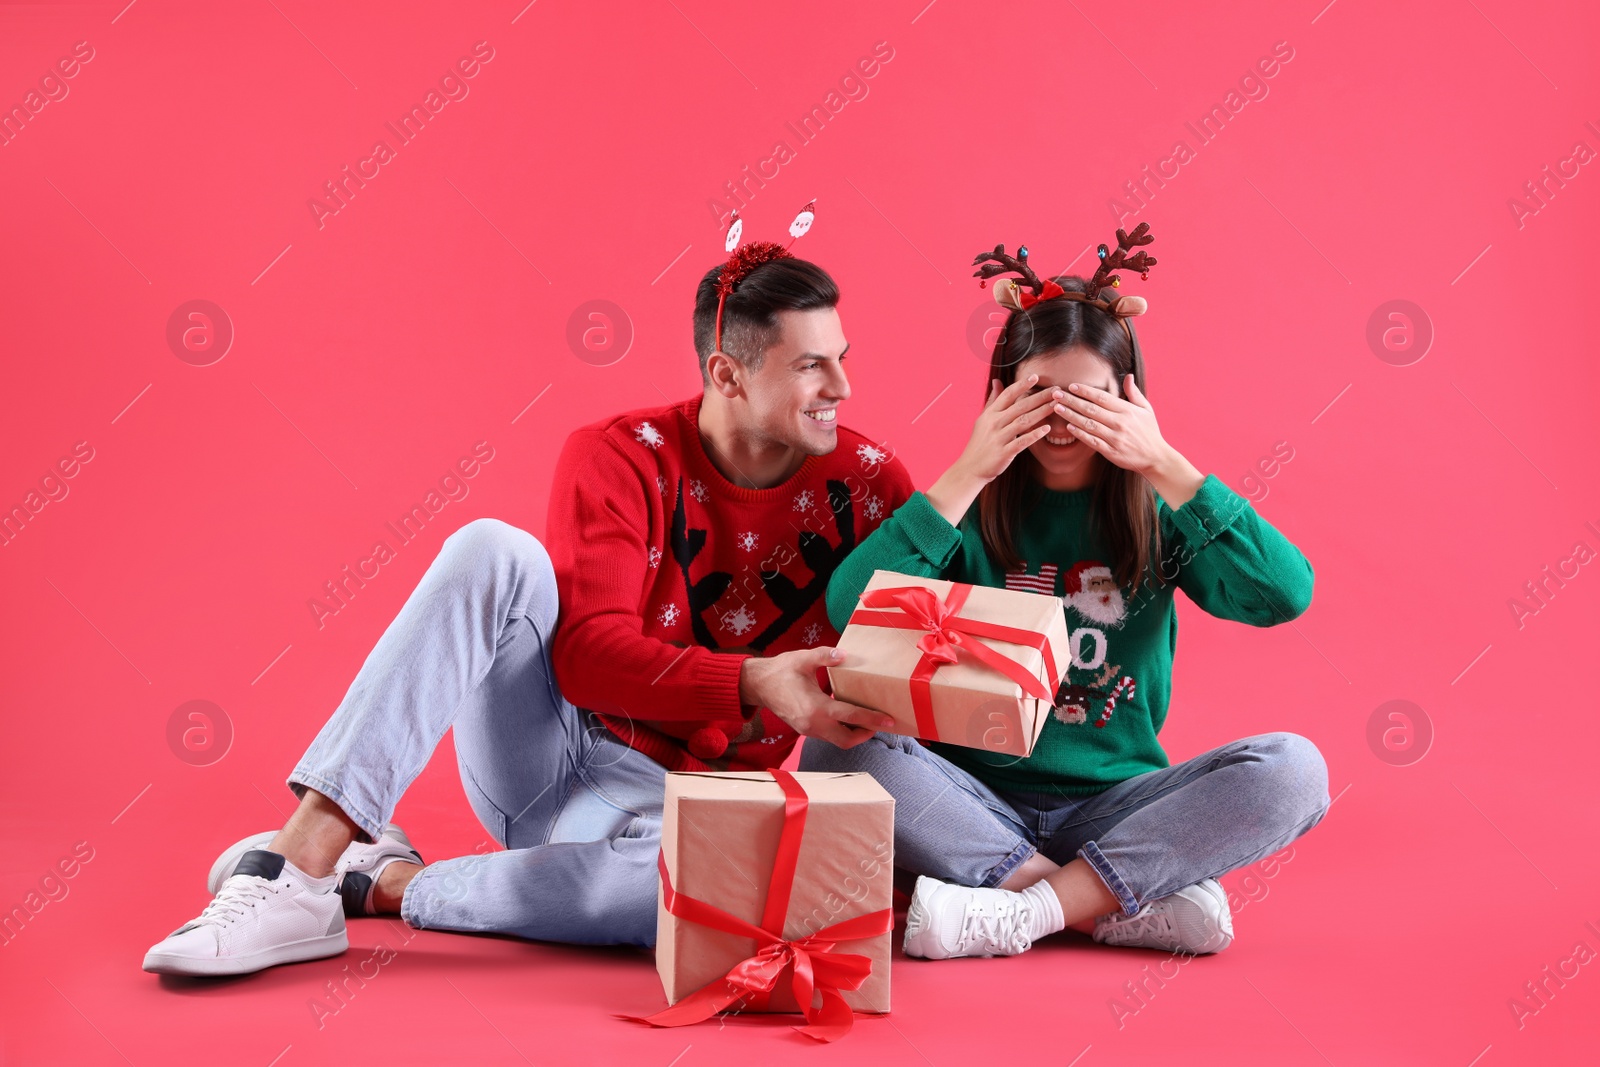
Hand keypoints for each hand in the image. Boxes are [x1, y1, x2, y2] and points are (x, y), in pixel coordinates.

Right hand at [739, 647, 896, 748]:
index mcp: (815, 707)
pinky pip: (829, 736)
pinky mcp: (805, 730)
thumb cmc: (780, 670)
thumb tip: (845, 655)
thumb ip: (824, 655)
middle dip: (866, 734)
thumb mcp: (803, 658)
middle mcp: (813, 724)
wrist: (757, 685)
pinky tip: (849, 717)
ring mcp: (808, 730)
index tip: (889, 720)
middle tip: (881, 723)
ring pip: (838, 741)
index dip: (872, 719)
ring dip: (854, 734)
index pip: (851, 717)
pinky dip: (842, 731)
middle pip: (847, 740)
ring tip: (868, 720)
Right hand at [924, 374, 1061, 525]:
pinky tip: (1047, 429)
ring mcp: (999, 438)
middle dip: (1040, 397)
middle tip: (1056, 390)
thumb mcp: (983, 419)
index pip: (1007, 394)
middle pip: (1020, 406)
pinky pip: (1022, 442)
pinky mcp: (1004, 452)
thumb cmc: (979, 443)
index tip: (1036, 377)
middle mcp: (994, 423)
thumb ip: (992, 400)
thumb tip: (996, 381)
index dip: (1022, 385)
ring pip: (1023, 422)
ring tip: (1056, 405)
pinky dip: (1034, 435)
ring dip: (1041, 412)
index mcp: (990, 414)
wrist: (970, 468)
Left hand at [1057, 374, 1203, 506]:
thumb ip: (1134, 393)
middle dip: (1072, 400)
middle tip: (1056, 394)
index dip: (1085, 391)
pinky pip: (1092, 441)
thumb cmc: (1149, 431)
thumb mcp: (1146, 409)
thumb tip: (1127, 376)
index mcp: (1127, 410)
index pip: (1102, 397)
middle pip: (1091, 409)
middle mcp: (1120, 422)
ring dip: (1071, 415)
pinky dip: (1080, 434)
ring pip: (1089, 424)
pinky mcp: (1111, 451)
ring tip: (1057, 408)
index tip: (1071, 386)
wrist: (1156, 457)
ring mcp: (1114, 437)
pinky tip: (1069, 427)